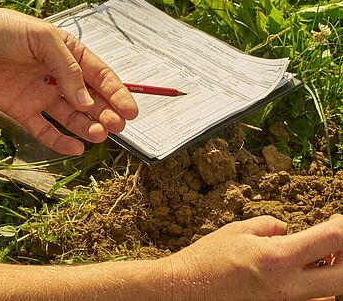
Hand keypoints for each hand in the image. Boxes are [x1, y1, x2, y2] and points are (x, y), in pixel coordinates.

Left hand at [0, 5, 137, 154]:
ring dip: (87, 127)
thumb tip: (86, 101)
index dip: (117, 94)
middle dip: (106, 113)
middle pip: (89, 100)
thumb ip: (67, 69)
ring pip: (71, 117)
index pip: (99, 77)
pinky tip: (75, 147)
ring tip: (99, 134)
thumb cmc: (1, 29)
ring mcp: (41, 95)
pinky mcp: (22, 110)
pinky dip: (59, 140)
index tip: (131, 111)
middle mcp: (58, 77)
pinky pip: (44, 129)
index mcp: (68, 55)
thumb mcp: (42, 39)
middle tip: (117, 126)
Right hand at [162, 215, 342, 299]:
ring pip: (332, 295)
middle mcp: (288, 286)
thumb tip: (286, 230)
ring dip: (332, 274)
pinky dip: (314, 291)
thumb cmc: (207, 258)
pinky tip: (298, 277)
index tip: (337, 218)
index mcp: (278, 257)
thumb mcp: (238, 231)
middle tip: (337, 243)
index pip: (332, 239)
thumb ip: (269, 227)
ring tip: (317, 259)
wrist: (186, 289)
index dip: (341, 225)